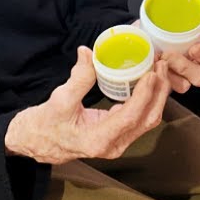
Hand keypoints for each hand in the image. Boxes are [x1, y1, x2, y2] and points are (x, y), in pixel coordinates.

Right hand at [4, 47, 170, 163]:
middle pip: (147, 120)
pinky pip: (141, 120)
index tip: (152, 73)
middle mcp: (112, 146)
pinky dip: (149, 101)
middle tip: (161, 66)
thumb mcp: (60, 99)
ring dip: (157, 96)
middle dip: (158, 92)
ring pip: (148, 121)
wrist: (38, 142)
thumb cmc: (46, 124)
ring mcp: (118, 143)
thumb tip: (89, 53)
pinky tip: (150, 82)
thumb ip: (78, 78)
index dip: (144, 95)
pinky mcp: (119, 137)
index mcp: (97, 139)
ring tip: (159, 70)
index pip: (130, 116)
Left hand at [157, 0, 199, 92]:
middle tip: (168, 56)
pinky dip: (164, 81)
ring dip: (174, 75)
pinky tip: (153, 72)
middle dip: (186, 67)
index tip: (193, 48)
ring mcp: (185, 76)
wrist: (143, 35)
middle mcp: (198, 63)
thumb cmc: (164, 25)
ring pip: (189, 85)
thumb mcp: (172, 11)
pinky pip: (173, 89)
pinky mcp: (172, 84)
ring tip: (158, 63)